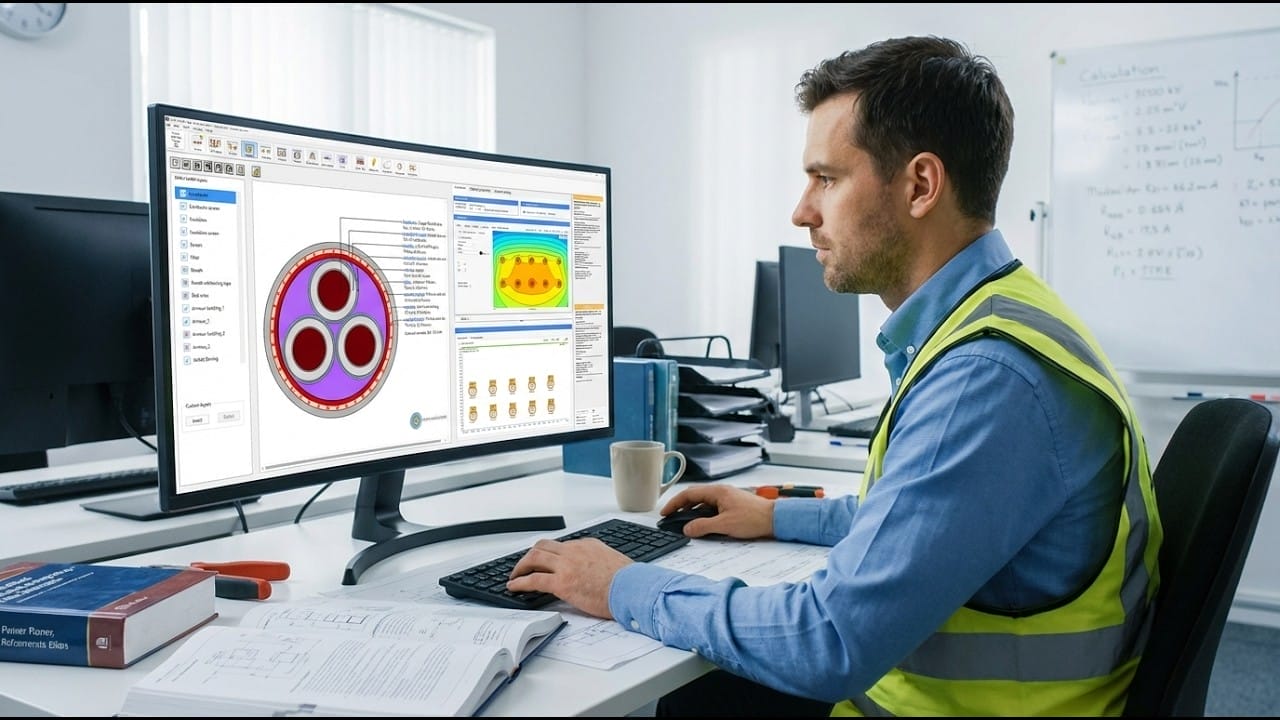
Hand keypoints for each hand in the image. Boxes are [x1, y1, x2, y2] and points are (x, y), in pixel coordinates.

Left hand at [507, 538, 629, 618]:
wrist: (632, 588)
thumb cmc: (628, 581)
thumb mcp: (613, 562)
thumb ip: (600, 562)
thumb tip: (597, 572)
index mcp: (588, 545)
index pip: (561, 546)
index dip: (549, 555)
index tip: (544, 562)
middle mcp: (574, 551)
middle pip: (543, 546)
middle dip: (530, 555)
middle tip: (523, 565)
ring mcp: (567, 565)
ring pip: (534, 558)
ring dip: (521, 566)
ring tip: (514, 576)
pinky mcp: (562, 582)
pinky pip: (533, 580)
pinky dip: (520, 582)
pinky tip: (514, 587)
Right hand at [659, 484, 774, 538]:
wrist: (775, 519)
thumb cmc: (754, 518)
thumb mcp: (724, 525)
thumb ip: (702, 526)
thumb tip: (687, 529)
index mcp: (717, 492)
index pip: (688, 494)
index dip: (674, 503)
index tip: (665, 513)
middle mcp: (721, 492)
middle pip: (694, 497)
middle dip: (681, 507)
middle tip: (671, 518)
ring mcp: (727, 498)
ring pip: (703, 503)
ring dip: (693, 512)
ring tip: (685, 523)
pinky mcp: (732, 506)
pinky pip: (712, 508)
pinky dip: (703, 515)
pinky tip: (703, 525)